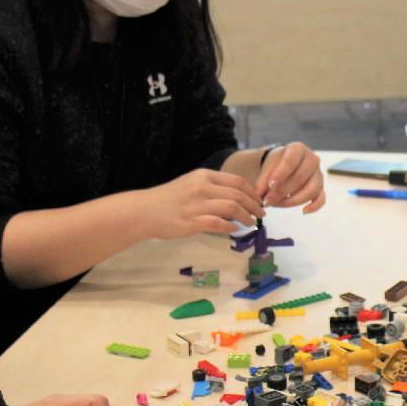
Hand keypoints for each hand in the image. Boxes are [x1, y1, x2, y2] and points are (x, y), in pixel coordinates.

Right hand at [140, 168, 263, 238]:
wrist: (145, 211)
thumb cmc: (169, 198)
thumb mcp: (192, 184)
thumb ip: (213, 187)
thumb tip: (237, 197)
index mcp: (204, 176)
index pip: (237, 181)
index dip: (252, 192)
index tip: (259, 201)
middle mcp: (202, 187)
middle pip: (238, 195)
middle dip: (254, 205)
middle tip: (261, 214)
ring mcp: (197, 205)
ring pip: (232, 208)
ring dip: (246, 217)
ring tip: (251, 222)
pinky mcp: (192, 222)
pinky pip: (218, 224)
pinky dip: (230, 227)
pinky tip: (234, 229)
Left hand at [256, 142, 324, 211]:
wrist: (284, 164)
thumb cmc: (277, 163)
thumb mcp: (268, 167)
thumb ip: (263, 181)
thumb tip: (259, 196)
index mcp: (298, 149)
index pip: (291, 161)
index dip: (280, 174)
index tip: (270, 185)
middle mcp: (312, 160)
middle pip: (300, 178)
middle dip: (282, 191)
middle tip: (267, 200)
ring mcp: (318, 174)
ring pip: (311, 190)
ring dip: (293, 200)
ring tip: (277, 205)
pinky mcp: (321, 188)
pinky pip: (321, 198)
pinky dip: (314, 206)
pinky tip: (304, 211)